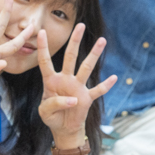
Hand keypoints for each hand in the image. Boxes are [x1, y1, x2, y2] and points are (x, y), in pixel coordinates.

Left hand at [36, 23, 114, 141]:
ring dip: (94, 55)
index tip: (41, 31)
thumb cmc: (52, 116)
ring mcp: (78, 87)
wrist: (64, 128)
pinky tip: (113, 78)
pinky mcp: (87, 98)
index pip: (45, 61)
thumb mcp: (45, 112)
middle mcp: (65, 79)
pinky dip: (105, 86)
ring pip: (86, 68)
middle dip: (75, 41)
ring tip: (102, 41)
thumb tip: (72, 99)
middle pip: (70, 57)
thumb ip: (53, 104)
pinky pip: (98, 90)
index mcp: (51, 80)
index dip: (43, 47)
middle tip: (80, 25)